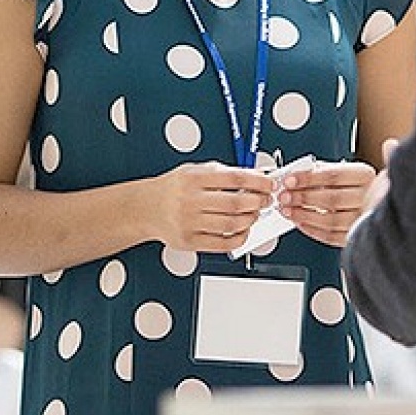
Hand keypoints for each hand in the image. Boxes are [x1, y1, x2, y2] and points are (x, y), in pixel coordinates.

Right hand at [147, 162, 274, 253]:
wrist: (146, 208)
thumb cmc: (173, 188)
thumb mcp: (194, 170)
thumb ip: (222, 173)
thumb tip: (253, 175)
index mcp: (193, 178)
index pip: (234, 178)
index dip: (257, 182)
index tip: (269, 184)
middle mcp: (190, 200)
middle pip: (235, 203)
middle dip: (257, 202)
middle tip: (265, 200)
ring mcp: (189, 223)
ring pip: (231, 225)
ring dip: (250, 220)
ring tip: (254, 214)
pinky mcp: (190, 241)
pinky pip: (222, 244)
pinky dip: (239, 238)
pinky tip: (242, 230)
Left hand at [274, 160, 378, 247]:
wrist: (379, 203)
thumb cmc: (357, 184)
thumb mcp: (344, 170)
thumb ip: (323, 171)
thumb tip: (296, 174)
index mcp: (364, 176)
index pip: (333, 176)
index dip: (308, 178)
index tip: (289, 180)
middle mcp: (369, 197)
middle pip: (332, 199)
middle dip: (303, 198)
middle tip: (285, 197)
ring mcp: (365, 219)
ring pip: (331, 220)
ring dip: (305, 216)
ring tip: (288, 211)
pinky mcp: (358, 236)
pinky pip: (333, 237)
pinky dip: (313, 231)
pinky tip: (301, 223)